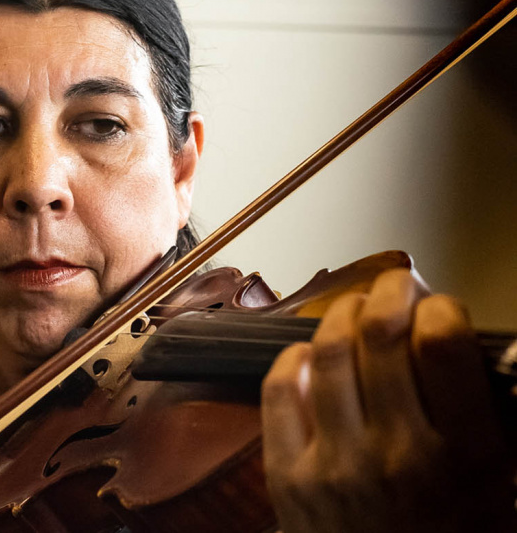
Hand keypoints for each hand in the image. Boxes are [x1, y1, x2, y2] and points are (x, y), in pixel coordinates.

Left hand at [261, 269, 514, 532]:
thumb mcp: (497, 488)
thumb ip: (485, 419)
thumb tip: (452, 343)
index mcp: (464, 458)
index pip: (442, 346)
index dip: (438, 308)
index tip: (438, 307)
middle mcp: (396, 455)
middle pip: (379, 338)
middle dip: (387, 294)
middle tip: (393, 286)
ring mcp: (335, 465)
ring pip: (327, 355)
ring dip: (339, 317)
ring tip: (352, 310)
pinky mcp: (288, 477)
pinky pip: (279, 393)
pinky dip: (291, 360)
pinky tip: (306, 353)